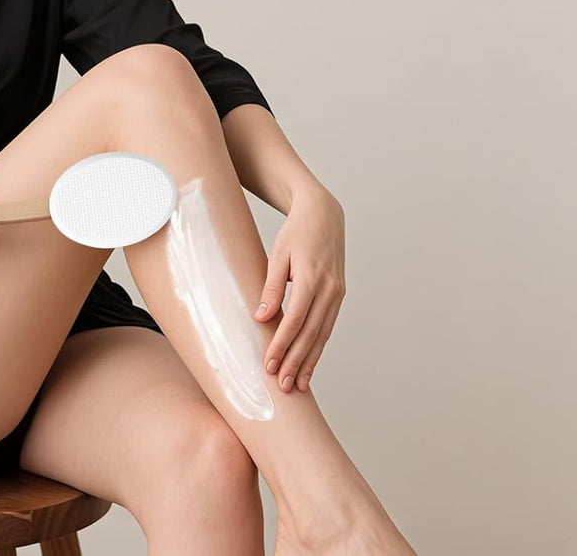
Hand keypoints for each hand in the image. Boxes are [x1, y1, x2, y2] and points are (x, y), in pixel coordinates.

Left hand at [253, 186, 345, 392]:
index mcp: (311, 279)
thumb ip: (271, 286)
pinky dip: (319, 347)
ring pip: (322, 334)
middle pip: (310, 333)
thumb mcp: (278, 254)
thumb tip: (262, 318)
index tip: (268, 365)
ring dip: (310, 361)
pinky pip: (328, 326)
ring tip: (298, 384)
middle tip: (282, 386)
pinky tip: (310, 362)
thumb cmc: (295, 233)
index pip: (294, 320)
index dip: (281, 345)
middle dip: (295, 361)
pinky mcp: (339, 296)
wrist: (323, 214)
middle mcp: (328, 290)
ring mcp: (337, 294)